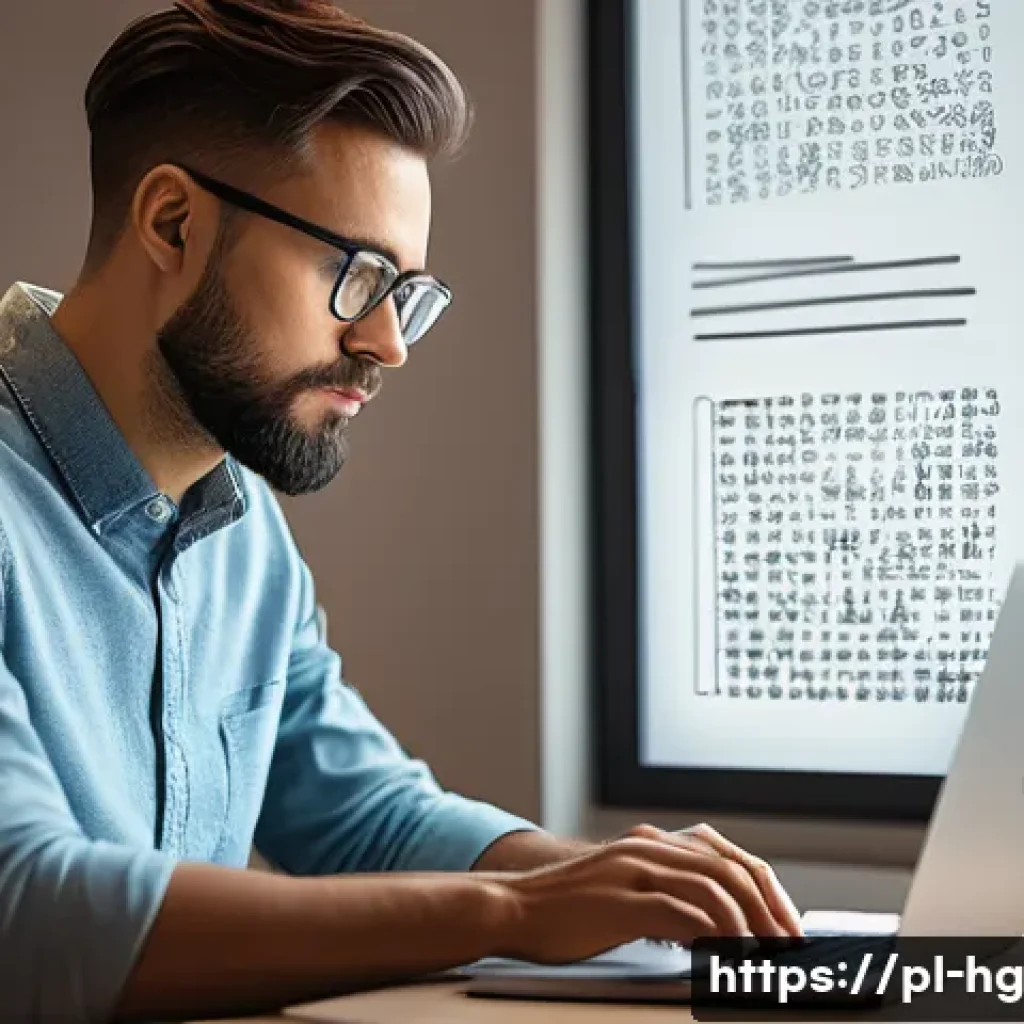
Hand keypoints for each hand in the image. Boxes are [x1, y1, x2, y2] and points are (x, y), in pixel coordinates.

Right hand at [489, 823, 801, 963]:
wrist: (514, 907)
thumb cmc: (569, 909)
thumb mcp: (625, 889)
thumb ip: (666, 894)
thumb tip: (718, 925)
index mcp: (653, 844)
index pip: (728, 857)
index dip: (766, 890)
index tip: (788, 926)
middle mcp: (648, 849)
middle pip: (729, 870)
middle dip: (768, 910)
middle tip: (789, 946)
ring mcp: (634, 872)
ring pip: (712, 889)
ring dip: (748, 926)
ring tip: (765, 956)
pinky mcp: (619, 901)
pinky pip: (679, 913)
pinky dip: (712, 936)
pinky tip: (725, 956)